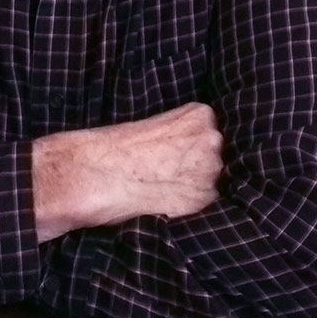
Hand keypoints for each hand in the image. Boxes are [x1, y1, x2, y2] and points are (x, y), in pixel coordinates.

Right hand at [31, 103, 223, 241]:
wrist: (97, 170)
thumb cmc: (117, 146)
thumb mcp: (156, 125)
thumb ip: (183, 134)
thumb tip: (195, 151)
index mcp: (201, 114)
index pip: (214, 131)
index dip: (196, 146)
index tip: (179, 152)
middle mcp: (213, 139)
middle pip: (219, 154)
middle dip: (200, 164)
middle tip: (170, 171)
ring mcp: (210, 169)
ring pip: (215, 179)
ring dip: (198, 184)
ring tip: (167, 185)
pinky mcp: (203, 197)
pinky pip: (206, 202)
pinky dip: (191, 203)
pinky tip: (169, 198)